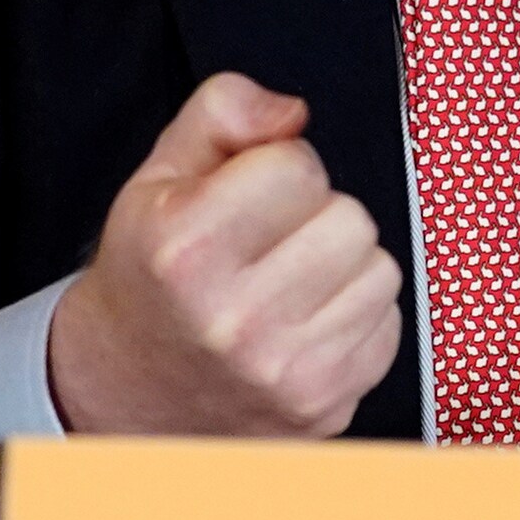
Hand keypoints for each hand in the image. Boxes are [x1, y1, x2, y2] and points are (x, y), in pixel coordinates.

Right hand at [47, 73, 405, 436]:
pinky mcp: (324, 406)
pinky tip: (304, 325)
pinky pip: (389, 324)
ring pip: (380, 270)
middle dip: (317, 218)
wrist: (129, 389)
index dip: (278, 169)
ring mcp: (284, 371)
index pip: (299, 166)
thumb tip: (293, 113)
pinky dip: (355, 317)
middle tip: (270, 243)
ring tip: (288, 284)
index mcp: (186, 250)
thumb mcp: (156, 178)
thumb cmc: (150, 278)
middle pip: (350, 218)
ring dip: (343, 268)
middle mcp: (234, 319)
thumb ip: (222, 113)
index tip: (249, 196)